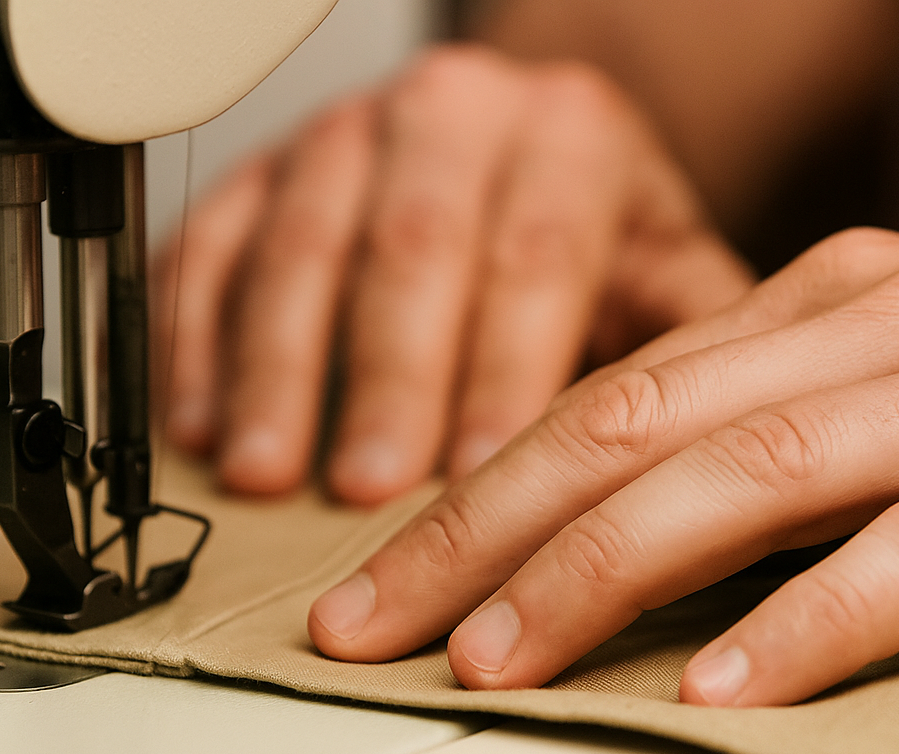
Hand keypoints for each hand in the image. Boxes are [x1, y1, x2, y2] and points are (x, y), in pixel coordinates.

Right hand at [153, 44, 751, 502]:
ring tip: (266, 479)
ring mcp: (342, 137)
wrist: (515, 153)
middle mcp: (449, 117)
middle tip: (365, 491)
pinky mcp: (260, 174)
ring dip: (276, 374)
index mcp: (565, 135)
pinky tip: (199, 426)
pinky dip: (197, 342)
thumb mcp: (663, 271)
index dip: (503, 373)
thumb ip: (685, 340)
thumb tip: (701, 442)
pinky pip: (210, 248)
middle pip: (411, 251)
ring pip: (299, 250)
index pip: (535, 258)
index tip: (482, 478)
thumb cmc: (593, 236)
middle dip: (386, 382)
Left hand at [308, 228, 898, 706]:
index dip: (466, 501)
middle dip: (475, 539)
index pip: (590, 407)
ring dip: (597, 580)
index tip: (378, 587)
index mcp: (801, 309)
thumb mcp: (842, 395)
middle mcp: (866, 324)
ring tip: (496, 666)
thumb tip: (581, 526)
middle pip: (622, 435)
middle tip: (373, 630)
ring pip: (740, 480)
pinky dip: (811, 623)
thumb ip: (732, 438)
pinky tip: (719, 692)